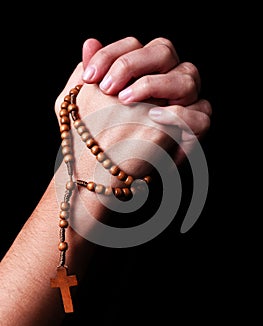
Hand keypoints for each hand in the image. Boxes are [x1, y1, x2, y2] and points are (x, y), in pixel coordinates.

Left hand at [81, 36, 211, 162]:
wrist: (110, 175)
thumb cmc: (97, 139)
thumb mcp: (86, 108)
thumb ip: (89, 76)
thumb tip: (89, 42)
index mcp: (142, 72)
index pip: (133, 45)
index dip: (110, 55)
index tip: (88, 77)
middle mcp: (165, 81)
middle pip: (164, 50)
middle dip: (133, 64)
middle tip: (108, 88)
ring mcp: (182, 104)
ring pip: (187, 78)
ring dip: (155, 85)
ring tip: (126, 101)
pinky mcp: (192, 130)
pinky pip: (202, 117)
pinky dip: (181, 115)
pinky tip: (155, 117)